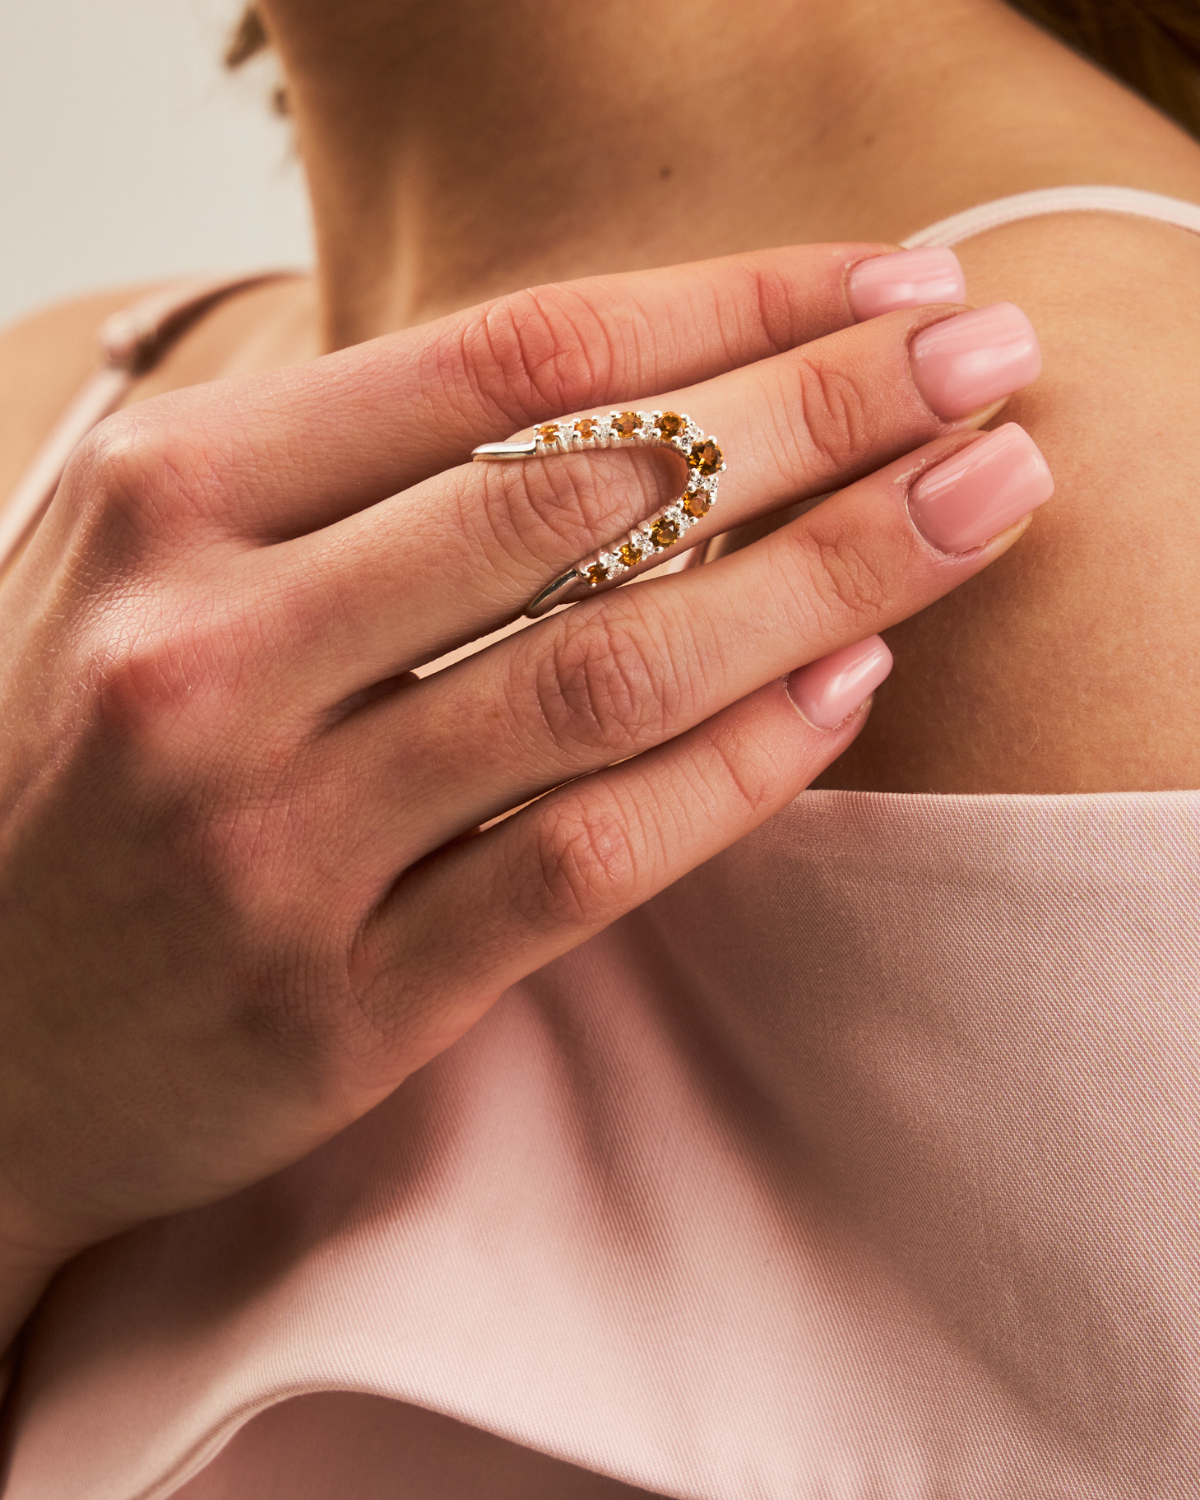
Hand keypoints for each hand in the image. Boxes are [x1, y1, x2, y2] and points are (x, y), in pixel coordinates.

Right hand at [0, 245, 1046, 1331]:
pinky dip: (735, 777)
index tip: (888, 290)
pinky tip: (848, 695)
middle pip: (586, 499)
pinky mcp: (333, 1002)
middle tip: (986, 374)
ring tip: (973, 508)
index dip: (730, 307)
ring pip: (605, 676)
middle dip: (822, 418)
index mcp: (168, 498)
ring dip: (824, 582)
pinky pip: (578, 864)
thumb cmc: (74, 764)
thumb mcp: (153, 562)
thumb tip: (634, 401)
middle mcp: (210, 650)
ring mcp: (270, 839)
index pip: (510, 361)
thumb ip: (349, 476)